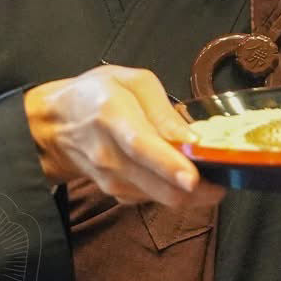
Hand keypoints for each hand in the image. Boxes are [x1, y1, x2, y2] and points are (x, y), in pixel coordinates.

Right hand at [24, 65, 221, 209]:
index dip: (170, 165)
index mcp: (113, 115)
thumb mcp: (132, 82)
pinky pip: (154, 198)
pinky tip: (180, 174)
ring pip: (160, 198)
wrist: (56, 125)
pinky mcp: (116, 193)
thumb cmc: (97, 95)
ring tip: (209, 173)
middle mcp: (110, 155)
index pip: (141, 146)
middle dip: (197, 190)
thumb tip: (191, 139)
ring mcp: (112, 179)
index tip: (194, 179)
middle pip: (158, 185)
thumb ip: (163, 110)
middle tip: (223, 180)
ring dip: (190, 192)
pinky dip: (173, 190)